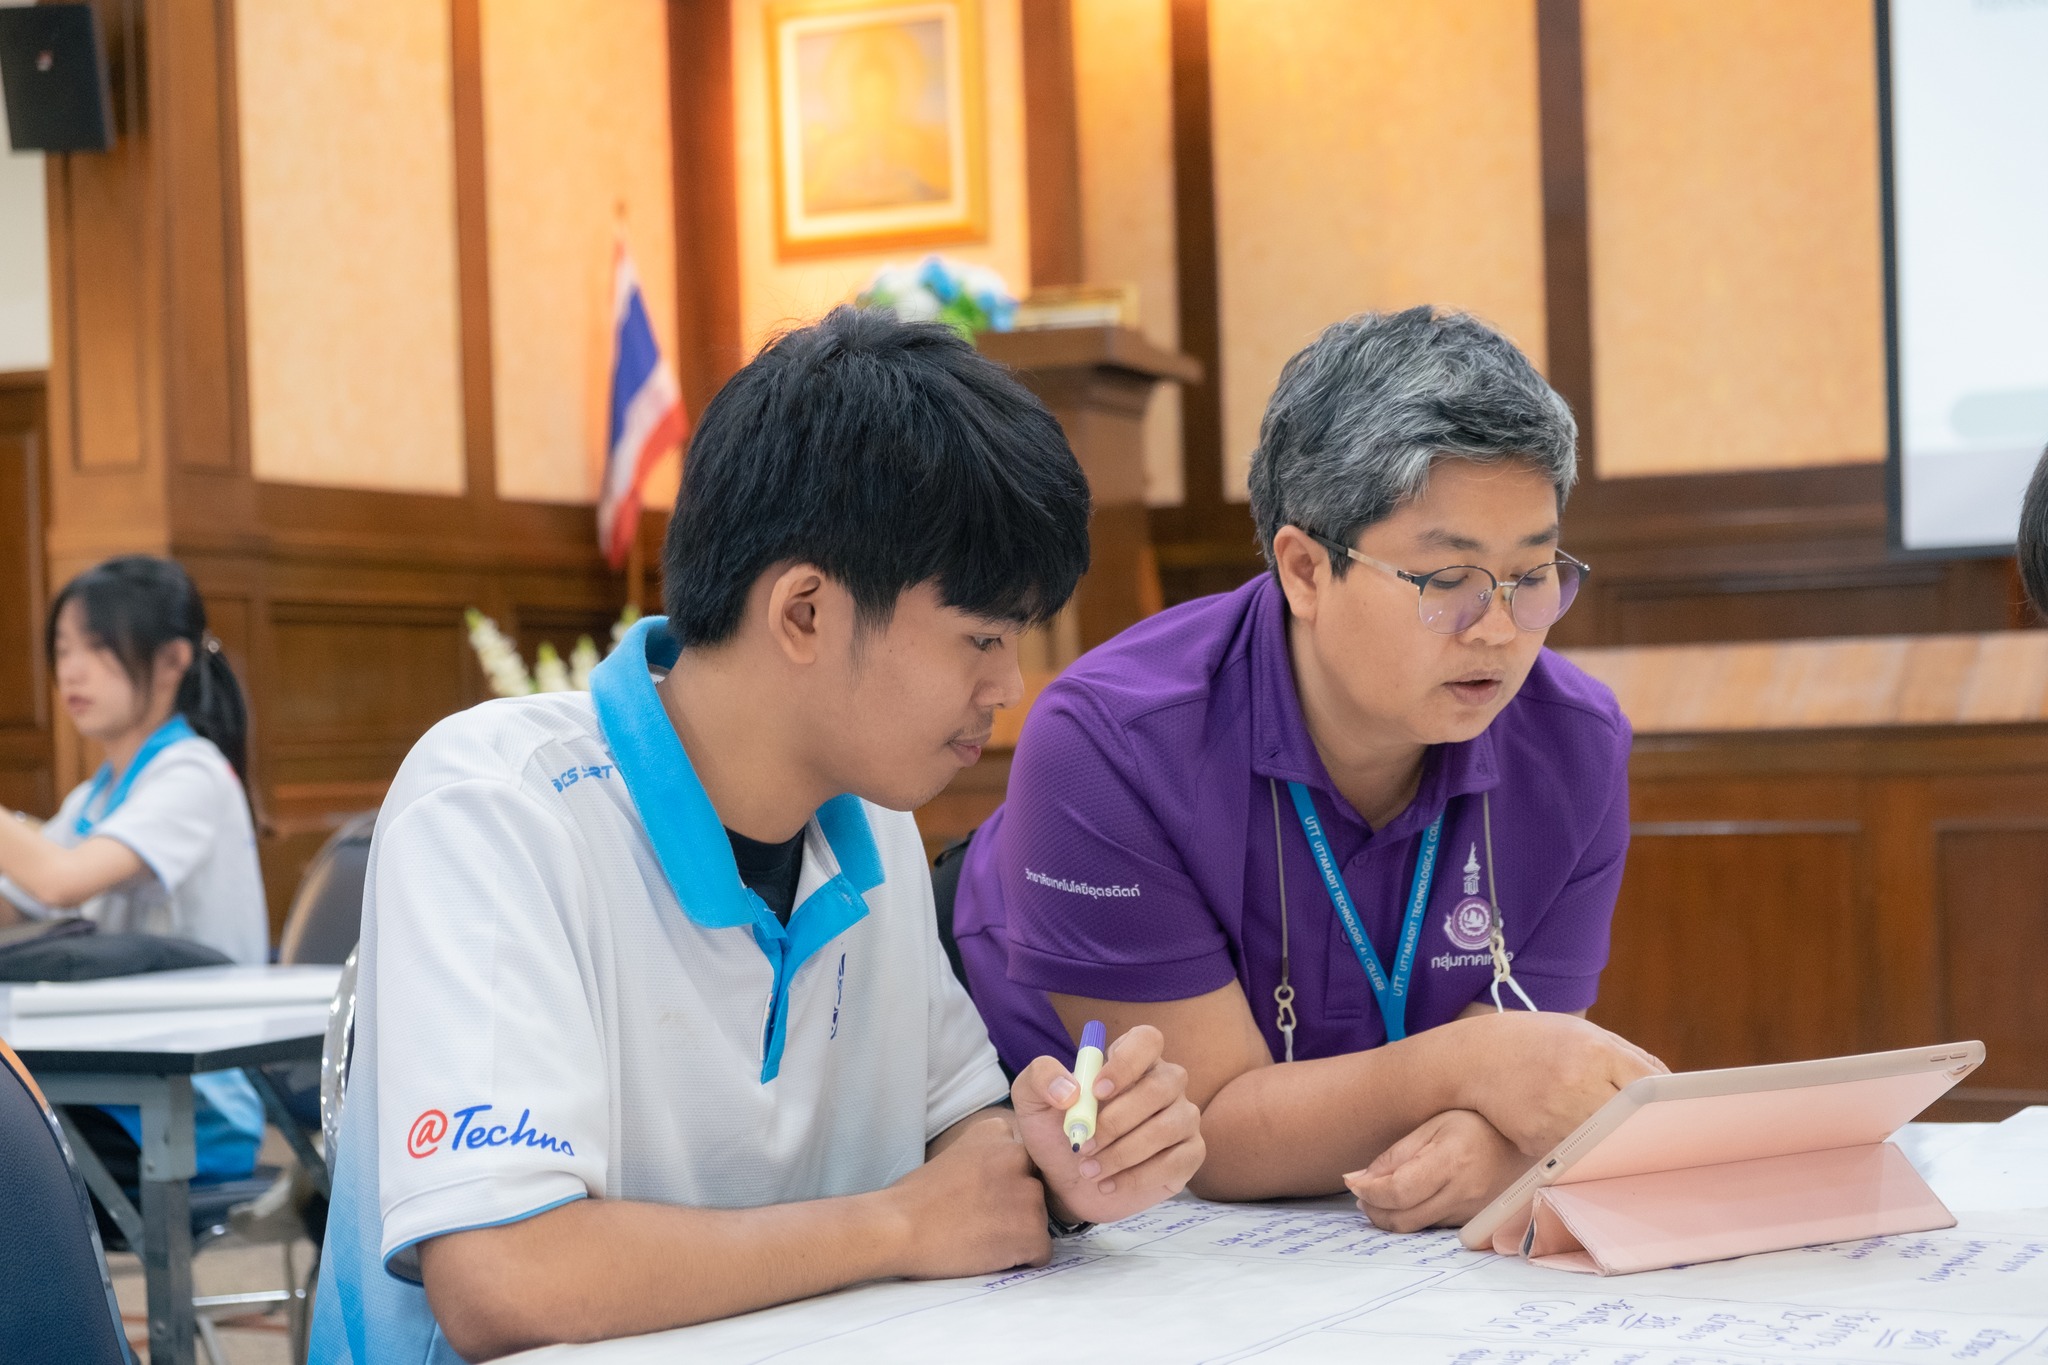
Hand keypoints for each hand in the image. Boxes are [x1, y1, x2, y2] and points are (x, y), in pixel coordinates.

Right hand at [883, 1116, 1050, 1278]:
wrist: (898, 1227)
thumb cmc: (917, 1199)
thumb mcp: (956, 1155)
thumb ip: (988, 1160)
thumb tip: (1008, 1183)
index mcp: (997, 1132)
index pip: (1023, 1159)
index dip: (1004, 1182)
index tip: (981, 1194)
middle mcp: (1018, 1156)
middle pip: (1034, 1188)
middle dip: (1016, 1207)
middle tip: (981, 1220)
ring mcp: (1028, 1194)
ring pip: (1040, 1221)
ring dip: (1018, 1233)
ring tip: (981, 1238)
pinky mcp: (1031, 1232)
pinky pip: (1041, 1252)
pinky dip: (1022, 1259)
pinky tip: (990, 1255)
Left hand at [1012, 1023, 1204, 1225]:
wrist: (1064, 1182)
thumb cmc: (1054, 1132)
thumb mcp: (1032, 1100)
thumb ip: (1041, 1078)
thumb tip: (1070, 1089)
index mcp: (1131, 1059)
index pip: (1148, 1040)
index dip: (1126, 1062)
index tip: (1096, 1091)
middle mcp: (1164, 1083)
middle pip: (1162, 1085)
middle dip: (1118, 1120)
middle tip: (1083, 1144)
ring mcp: (1181, 1118)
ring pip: (1170, 1125)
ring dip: (1124, 1152)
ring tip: (1088, 1169)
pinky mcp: (1188, 1155)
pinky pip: (1177, 1161)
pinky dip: (1138, 1177)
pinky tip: (1108, 1184)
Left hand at [1344, 1109, 1530, 1231]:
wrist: (1525, 1139)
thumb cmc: (1478, 1123)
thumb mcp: (1434, 1125)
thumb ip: (1397, 1154)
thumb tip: (1359, 1179)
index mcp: (1451, 1161)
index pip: (1397, 1191)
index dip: (1368, 1191)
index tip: (1353, 1182)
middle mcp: (1464, 1192)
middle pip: (1403, 1219)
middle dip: (1373, 1210)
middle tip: (1361, 1194)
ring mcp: (1472, 1211)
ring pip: (1417, 1227)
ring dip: (1391, 1216)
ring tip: (1382, 1195)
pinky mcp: (1476, 1222)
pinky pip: (1435, 1227)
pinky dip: (1415, 1217)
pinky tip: (1410, 1199)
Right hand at [1456, 1012, 1666, 1154]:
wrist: (1473, 1057)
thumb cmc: (1536, 1043)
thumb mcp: (1583, 1035)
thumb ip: (1629, 1060)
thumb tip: (1674, 1094)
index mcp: (1594, 1050)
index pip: (1651, 1088)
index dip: (1671, 1109)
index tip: (1684, 1122)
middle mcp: (1576, 1081)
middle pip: (1633, 1123)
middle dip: (1651, 1134)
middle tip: (1667, 1145)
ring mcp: (1555, 1114)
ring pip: (1608, 1145)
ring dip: (1620, 1149)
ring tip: (1630, 1150)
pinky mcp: (1538, 1140)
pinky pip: (1577, 1156)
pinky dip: (1588, 1154)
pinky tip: (1587, 1148)